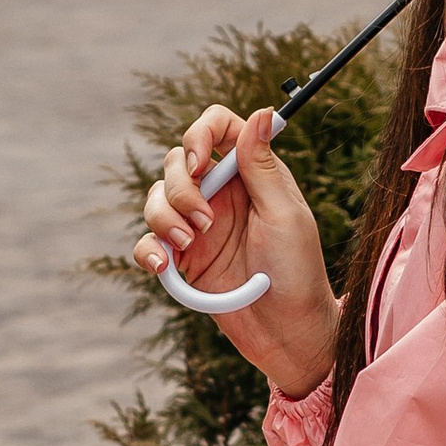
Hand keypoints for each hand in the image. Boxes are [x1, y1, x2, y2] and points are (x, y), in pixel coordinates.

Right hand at [133, 104, 339, 399]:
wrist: (287, 332)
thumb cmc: (298, 272)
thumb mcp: (285, 215)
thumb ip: (263, 167)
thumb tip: (260, 112)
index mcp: (250, 176)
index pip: (217, 129)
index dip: (200, 133)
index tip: (198, 162)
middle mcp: (221, 195)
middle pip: (177, 163)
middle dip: (180, 188)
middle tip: (205, 222)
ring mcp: (198, 227)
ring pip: (157, 199)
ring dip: (164, 217)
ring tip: (188, 244)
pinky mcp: (183, 261)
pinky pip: (148, 243)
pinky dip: (147, 250)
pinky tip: (162, 265)